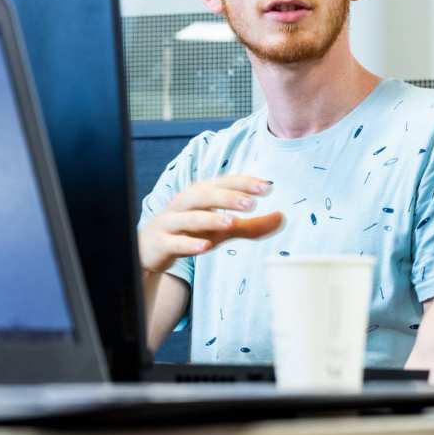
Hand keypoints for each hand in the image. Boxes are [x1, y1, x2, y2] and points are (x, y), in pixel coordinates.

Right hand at [138, 175, 283, 274]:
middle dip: (228, 196)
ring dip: (210, 218)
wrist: (150, 251)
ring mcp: (170, 222)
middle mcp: (184, 204)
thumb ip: (252, 225)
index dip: (243, 183)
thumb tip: (283, 217)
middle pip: (204, 195)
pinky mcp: (160, 242)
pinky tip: (206, 247)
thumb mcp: (223, 229)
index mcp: (200, 195)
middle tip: (252, 202)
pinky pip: (174, 242)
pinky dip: (189, 243)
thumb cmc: (191, 233)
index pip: (223, 183)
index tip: (267, 186)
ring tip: (232, 222)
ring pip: (189, 216)